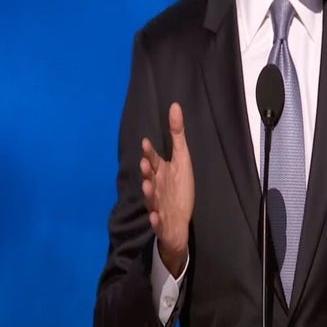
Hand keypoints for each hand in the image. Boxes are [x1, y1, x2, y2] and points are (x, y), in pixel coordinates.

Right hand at [140, 102, 194, 276]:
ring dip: (148, 193)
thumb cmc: (178, 187)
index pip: (153, 160)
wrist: (178, 220)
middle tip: (145, 163)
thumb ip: (177, 134)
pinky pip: (158, 221)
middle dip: (147, 171)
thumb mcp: (181, 158)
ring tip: (147, 186)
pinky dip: (155, 219)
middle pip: (150, 178)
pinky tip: (154, 216)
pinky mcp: (163, 221)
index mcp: (160, 172)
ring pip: (151, 198)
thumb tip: (175, 105)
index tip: (146, 142)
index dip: (150, 152)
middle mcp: (156, 187)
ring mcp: (158, 204)